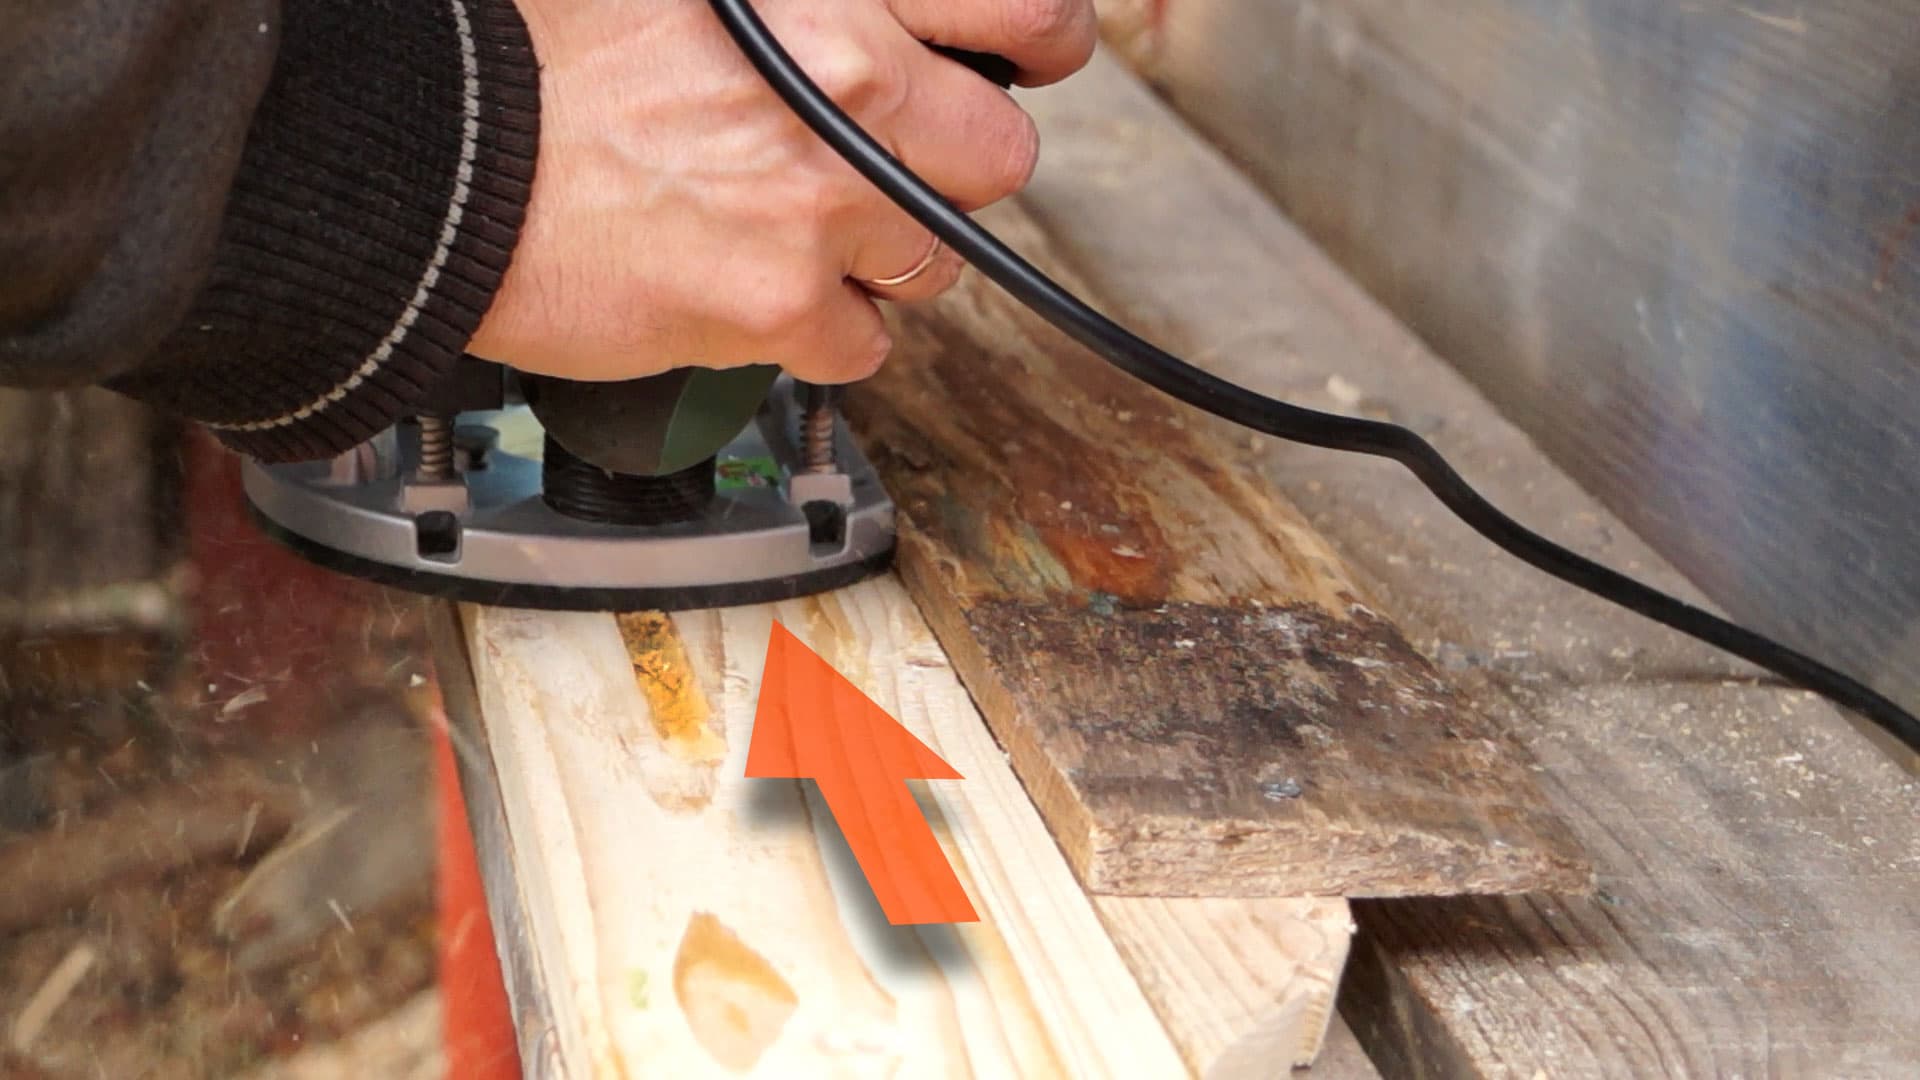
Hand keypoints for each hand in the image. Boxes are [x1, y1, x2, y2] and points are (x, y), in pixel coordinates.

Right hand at [466, 0, 1095, 384]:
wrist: (437, 167)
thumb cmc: (533, 66)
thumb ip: (793, 13)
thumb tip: (859, 27)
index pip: (1015, 9)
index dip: (1034, 43)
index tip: (1027, 62)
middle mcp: (845, 78)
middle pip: (998, 153)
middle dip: (951, 173)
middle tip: (898, 178)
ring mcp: (822, 196)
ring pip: (935, 260)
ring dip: (878, 259)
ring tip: (793, 238)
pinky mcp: (783, 301)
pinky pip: (862, 344)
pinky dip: (817, 334)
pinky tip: (753, 299)